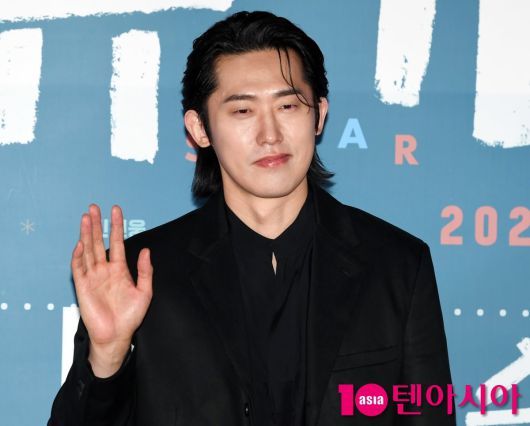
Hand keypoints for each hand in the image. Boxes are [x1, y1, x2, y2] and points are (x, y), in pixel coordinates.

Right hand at [71, 204, 152, 376]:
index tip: (116, 211)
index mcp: (120, 270)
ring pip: (88, 250)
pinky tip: (80, 243)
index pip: (117, 242)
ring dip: (86, 234)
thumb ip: (145, 271)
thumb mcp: (145, 292)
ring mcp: (93, 277)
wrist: (116, 336)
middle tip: (95, 207)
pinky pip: (78, 268)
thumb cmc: (130, 317)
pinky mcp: (82, 287)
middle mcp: (105, 270)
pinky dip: (78, 256)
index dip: (117, 227)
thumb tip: (146, 251)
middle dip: (97, 224)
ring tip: (86, 217)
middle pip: (99, 242)